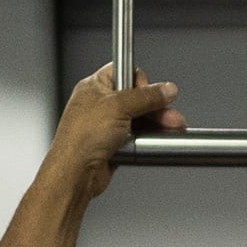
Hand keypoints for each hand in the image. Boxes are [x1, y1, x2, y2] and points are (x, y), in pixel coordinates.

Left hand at [47, 62, 183, 204]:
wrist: (76, 173)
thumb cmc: (81, 139)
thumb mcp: (118, 107)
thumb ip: (146, 96)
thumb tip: (166, 89)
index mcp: (94, 86)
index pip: (125, 72)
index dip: (141, 82)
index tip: (151, 93)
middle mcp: (100, 104)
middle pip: (137, 98)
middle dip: (156, 107)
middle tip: (168, 115)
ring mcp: (107, 125)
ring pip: (139, 118)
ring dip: (156, 123)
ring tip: (170, 127)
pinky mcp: (114, 144)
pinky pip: (137, 137)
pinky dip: (147, 138)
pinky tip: (158, 138)